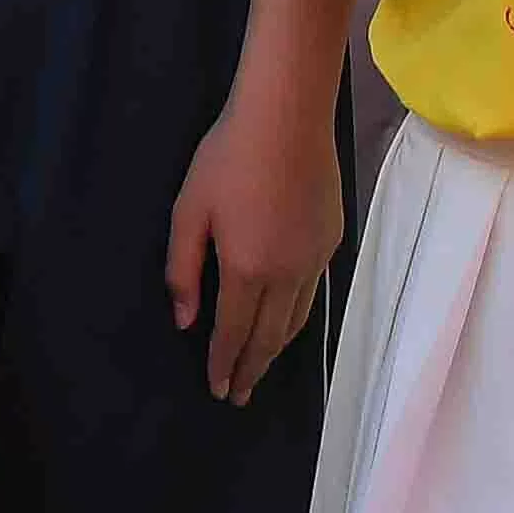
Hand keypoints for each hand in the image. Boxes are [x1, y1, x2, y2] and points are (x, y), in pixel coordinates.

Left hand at [162, 75, 339, 404]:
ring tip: (261, 367)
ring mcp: (314, 259)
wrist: (287, 117)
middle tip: (239, 395)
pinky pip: (312, 293)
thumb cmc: (228, 158)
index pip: (234, 333)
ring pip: (296, 320)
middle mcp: (287, 274)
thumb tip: (185, 320)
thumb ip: (183, 270)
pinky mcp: (331, 241)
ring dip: (277, 349)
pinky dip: (297, 318)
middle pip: (270, 337)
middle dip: (252, 369)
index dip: (224, 364)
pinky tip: (287, 320)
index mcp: (248, 270)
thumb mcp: (189, 210)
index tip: (218, 389)